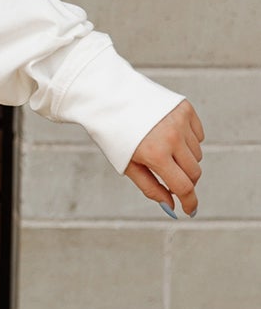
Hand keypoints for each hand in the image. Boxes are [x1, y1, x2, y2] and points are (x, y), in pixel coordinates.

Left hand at [124, 99, 204, 217]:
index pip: (183, 186)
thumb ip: (151, 188)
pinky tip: (169, 135)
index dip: (189, 201)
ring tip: (163, 151)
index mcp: (155, 154)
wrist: (109, 97)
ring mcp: (181, 121)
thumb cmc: (115, 135)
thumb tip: (171, 205)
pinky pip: (198, 135)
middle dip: (186, 181)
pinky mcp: (186, 109)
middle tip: (172, 180)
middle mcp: (172, 137)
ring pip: (197, 154)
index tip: (190, 210)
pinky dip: (188, 141)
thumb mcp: (127, 165)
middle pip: (194, 172)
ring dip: (185, 160)